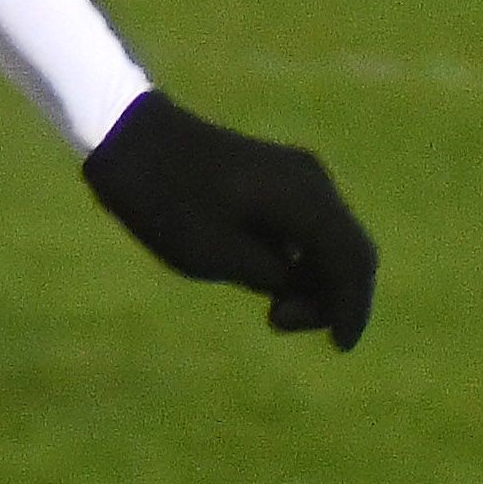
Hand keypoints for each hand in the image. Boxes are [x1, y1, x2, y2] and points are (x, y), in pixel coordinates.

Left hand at [82, 90, 375, 347]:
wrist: (130, 137)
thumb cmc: (164, 199)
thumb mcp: (215, 254)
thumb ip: (273, 275)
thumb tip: (305, 285)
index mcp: (304, 197)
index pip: (353, 259)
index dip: (352, 307)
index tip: (339, 346)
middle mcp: (313, 181)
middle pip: (348, 250)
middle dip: (329, 297)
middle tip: (276, 321)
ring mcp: (298, 176)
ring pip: (329, 239)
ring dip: (312, 279)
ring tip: (271, 309)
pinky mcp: (278, 179)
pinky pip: (307, 227)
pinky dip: (298, 259)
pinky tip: (269, 280)